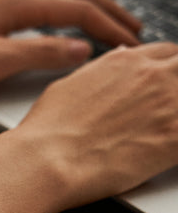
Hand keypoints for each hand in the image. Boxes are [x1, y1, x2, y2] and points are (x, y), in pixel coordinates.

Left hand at [0, 0, 140, 93]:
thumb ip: (38, 53)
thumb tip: (79, 50)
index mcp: (14, 5)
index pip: (77, 10)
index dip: (108, 26)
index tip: (129, 43)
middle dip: (104, 7)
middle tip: (128, 26)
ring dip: (81, 2)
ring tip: (100, 18)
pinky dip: (54, 5)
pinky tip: (50, 17)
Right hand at [17, 42, 177, 208]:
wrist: (47, 159)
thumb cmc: (48, 130)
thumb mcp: (67, 87)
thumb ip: (99, 74)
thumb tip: (110, 68)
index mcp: (125, 62)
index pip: (166, 53)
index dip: (166, 70)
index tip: (163, 84)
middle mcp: (151, 77)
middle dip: (176, 85)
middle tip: (166, 108)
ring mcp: (168, 106)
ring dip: (176, 114)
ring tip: (158, 129)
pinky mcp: (174, 139)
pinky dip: (176, 144)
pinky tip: (164, 152)